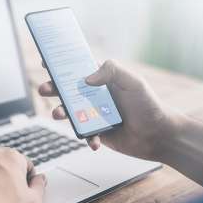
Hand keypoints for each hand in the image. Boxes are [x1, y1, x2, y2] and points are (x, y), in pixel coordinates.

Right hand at [39, 60, 179, 160]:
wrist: (158, 136)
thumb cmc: (148, 105)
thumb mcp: (133, 82)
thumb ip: (111, 71)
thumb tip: (87, 78)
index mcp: (103, 80)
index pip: (79, 69)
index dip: (62, 65)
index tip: (47, 62)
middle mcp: (95, 96)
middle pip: (68, 90)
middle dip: (53, 89)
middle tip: (44, 89)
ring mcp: (94, 115)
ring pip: (71, 112)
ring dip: (62, 112)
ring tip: (58, 114)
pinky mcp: (96, 132)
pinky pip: (84, 134)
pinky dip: (87, 138)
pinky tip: (94, 141)